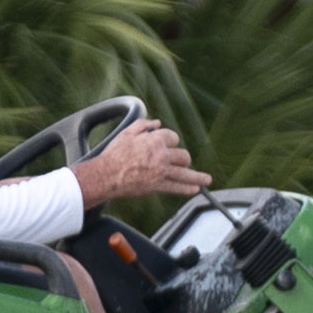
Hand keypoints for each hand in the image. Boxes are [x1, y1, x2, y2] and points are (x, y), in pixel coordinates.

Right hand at [73, 119, 206, 211]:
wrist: (106, 174)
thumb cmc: (114, 154)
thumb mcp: (127, 132)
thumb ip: (144, 125)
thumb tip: (157, 123)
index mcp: (155, 140)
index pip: (173, 138)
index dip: (171, 141)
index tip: (169, 145)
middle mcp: (162, 155)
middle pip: (183, 155)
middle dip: (183, 158)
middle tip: (182, 162)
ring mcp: (161, 171)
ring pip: (185, 173)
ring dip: (198, 177)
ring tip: (206, 180)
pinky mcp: (157, 186)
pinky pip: (177, 187)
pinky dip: (188, 189)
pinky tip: (195, 190)